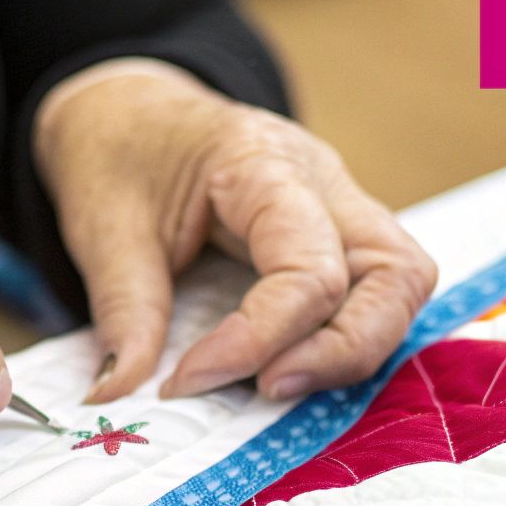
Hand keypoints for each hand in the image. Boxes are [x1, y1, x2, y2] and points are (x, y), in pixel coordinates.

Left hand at [35, 59, 436, 404]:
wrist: (128, 110)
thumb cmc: (120, 152)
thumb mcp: (104, 228)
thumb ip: (124, 312)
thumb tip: (118, 395)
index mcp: (265, 163)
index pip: (308, 268)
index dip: (259, 340)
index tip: (186, 380)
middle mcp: (325, 180)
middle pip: (396, 275)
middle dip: (343, 351)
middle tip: (264, 390)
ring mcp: (342, 205)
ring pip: (401, 285)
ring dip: (354, 348)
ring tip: (275, 384)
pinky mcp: (339, 235)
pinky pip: (375, 293)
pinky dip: (345, 338)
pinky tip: (289, 366)